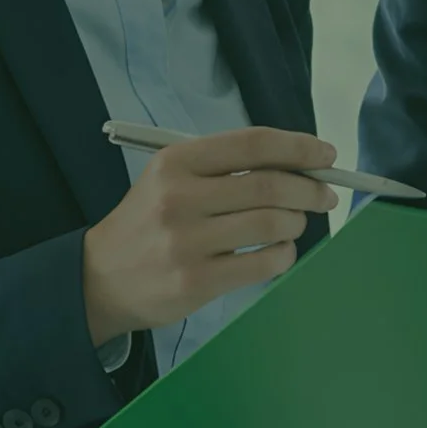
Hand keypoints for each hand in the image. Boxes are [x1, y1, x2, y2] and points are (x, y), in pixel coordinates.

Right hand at [81, 126, 336, 341]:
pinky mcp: (196, 282)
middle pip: (269, 185)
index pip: (253, 144)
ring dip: (297, 222)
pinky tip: (279, 250)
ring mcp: (187, 243)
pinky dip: (284, 254)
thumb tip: (300, 165)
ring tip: (295, 223)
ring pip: (272, 224)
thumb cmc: (149, 221)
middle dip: (310, 188)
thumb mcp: (172, 178)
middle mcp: (179, 198)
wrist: (99, 278)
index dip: (299, 147)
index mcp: (176, 162)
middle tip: (324, 195)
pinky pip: (264, 263)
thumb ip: (227, 167)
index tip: (327, 155)